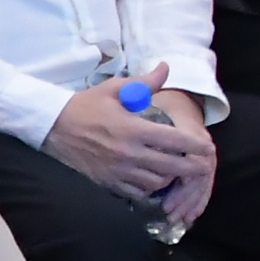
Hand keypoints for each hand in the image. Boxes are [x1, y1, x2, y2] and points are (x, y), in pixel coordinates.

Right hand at [44, 69, 216, 210]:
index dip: (196, 145)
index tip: (207, 147)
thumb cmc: (85, 105)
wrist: (51, 127)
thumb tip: (166, 68)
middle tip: (202, 166)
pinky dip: (149, 189)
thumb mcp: (113, 88)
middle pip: (171, 166)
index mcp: (133, 129)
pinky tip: (153, 181)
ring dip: (169, 178)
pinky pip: (136, 192)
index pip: (175, 141)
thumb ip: (144, 83)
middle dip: (191, 167)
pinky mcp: (107, 182)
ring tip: (176, 172)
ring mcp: (118, 171)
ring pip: (156, 182)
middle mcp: (129, 153)